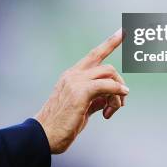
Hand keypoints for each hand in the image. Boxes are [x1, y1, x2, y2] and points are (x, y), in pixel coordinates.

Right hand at [35, 28, 128, 153]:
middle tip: (119, 104)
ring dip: (118, 94)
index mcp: (71, 75)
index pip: (94, 54)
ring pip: (109, 75)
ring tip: (111, 111)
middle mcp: (73, 74)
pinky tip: (115, 105)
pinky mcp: (80, 92)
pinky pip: (107, 86)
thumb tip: (111, 97)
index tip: (122, 31)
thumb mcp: (81, 107)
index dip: (110, 43)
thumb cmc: (61, 124)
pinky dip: (116, 93)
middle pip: (107, 67)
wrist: (44, 135)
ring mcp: (76, 81)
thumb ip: (96, 98)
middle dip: (119, 84)